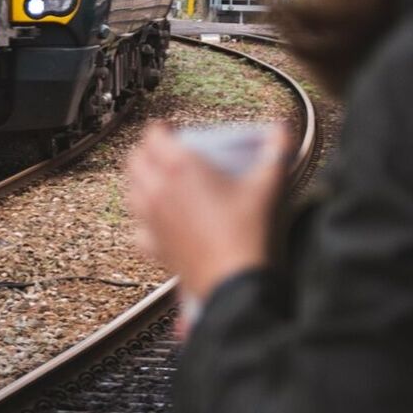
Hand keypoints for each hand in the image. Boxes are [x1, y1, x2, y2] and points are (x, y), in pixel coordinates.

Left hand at [125, 121, 285, 307]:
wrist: (235, 283)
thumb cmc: (247, 236)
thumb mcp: (268, 185)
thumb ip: (277, 151)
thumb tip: (282, 131)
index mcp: (180, 168)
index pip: (154, 136)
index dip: (160, 128)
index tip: (170, 129)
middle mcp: (158, 191)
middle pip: (136, 160)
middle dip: (146, 150)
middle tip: (162, 150)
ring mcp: (152, 220)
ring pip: (130, 191)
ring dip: (139, 180)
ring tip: (155, 179)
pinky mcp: (155, 246)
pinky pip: (137, 228)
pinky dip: (142, 220)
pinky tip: (155, 221)